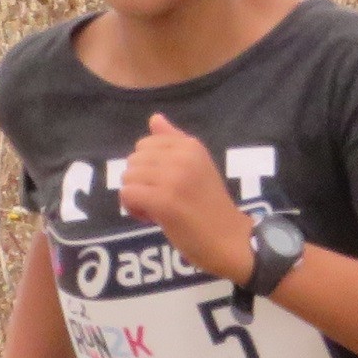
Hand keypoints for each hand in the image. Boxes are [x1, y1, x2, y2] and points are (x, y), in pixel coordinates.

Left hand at [116, 111, 254, 282]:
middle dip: (140, 182)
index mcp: (191, 145)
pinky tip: (150, 217)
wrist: (229, 239)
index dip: (148, 167)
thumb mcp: (196, 165)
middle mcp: (182, 157)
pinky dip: (133, 209)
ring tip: (157, 209)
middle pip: (133, 161)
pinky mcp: (164, 201)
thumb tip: (154, 118)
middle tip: (161, 199)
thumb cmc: (211, 205)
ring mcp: (173, 178)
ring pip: (128, 178)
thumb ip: (174, 140)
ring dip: (137, 197)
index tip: (165, 184)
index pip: (145, 145)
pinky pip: (127, 194)